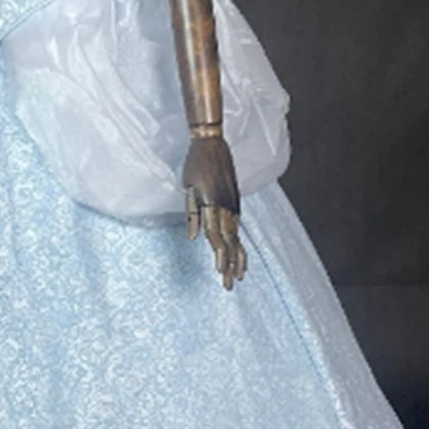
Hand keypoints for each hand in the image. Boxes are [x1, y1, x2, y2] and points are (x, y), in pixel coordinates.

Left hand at [182, 134, 247, 289]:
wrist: (212, 143)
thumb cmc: (195, 164)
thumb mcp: (188, 187)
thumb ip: (192, 213)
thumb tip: (194, 238)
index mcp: (213, 204)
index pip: (216, 235)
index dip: (219, 255)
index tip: (220, 271)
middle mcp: (227, 207)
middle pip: (229, 241)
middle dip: (230, 264)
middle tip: (230, 285)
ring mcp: (233, 205)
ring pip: (237, 237)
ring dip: (238, 258)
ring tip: (239, 277)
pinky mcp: (235, 202)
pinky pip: (238, 228)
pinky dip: (240, 244)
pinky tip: (240, 255)